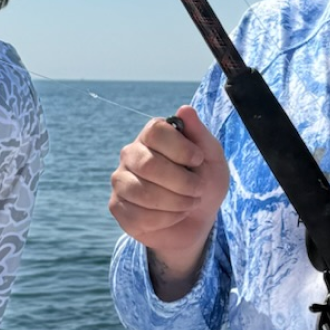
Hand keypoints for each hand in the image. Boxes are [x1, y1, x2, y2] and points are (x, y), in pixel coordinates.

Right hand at [108, 105, 228, 299]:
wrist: (197, 220)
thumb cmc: (204, 183)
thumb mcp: (212, 159)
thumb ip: (200, 135)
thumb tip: (184, 109)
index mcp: (152, 136)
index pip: (155, 131)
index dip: (180, 148)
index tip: (198, 160)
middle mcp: (131, 154)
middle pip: (149, 164)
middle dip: (182, 182)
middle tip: (198, 189)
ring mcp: (120, 180)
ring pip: (143, 193)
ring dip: (176, 203)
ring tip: (190, 203)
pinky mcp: (116, 207)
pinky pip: (139, 216)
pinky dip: (166, 219)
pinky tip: (174, 216)